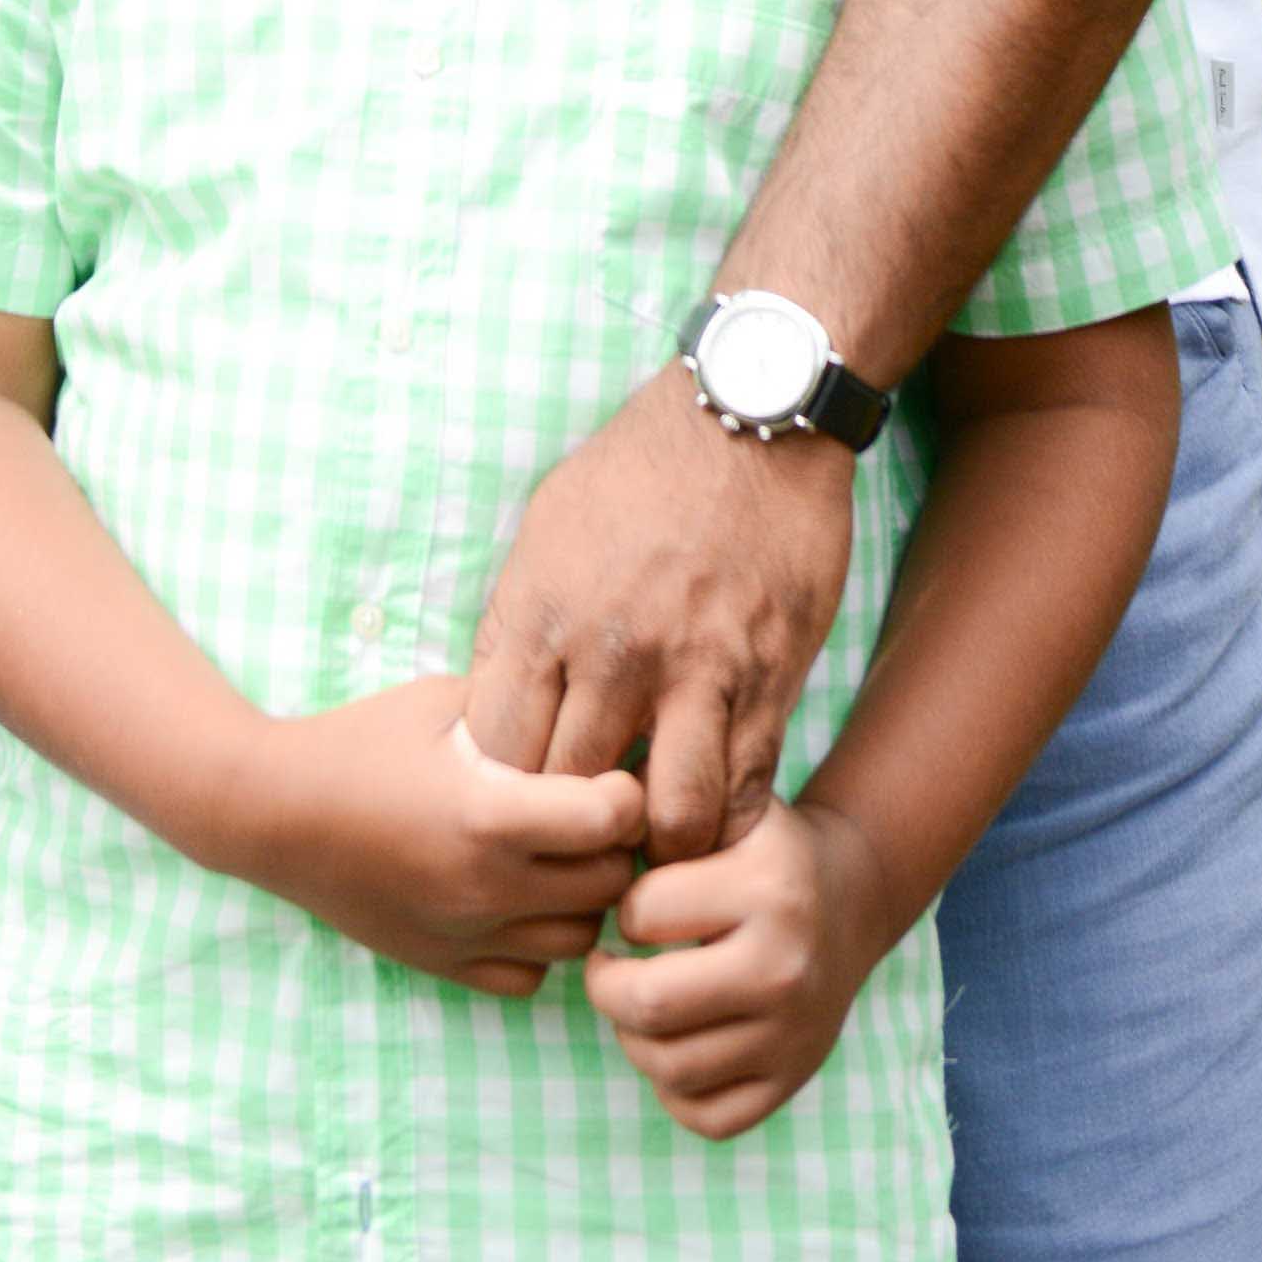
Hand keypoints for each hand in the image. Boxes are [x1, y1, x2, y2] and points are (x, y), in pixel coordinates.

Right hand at [236, 678, 644, 994]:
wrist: (274, 811)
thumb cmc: (358, 742)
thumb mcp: (442, 701)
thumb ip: (519, 707)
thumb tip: (590, 707)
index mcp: (490, 815)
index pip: (613, 819)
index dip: (625, 791)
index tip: (607, 774)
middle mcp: (488, 888)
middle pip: (610, 884)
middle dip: (614, 846)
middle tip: (592, 815)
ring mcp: (467, 935)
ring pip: (579, 940)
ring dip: (582, 899)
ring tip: (558, 859)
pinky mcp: (444, 965)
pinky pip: (530, 978)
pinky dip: (538, 945)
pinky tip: (516, 900)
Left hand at [466, 366, 855, 858]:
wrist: (752, 417)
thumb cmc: (639, 465)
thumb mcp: (548, 523)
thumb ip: (519, 618)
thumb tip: (495, 703)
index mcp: (543, 610)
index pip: (497, 751)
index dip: (503, 790)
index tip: (517, 798)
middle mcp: (612, 651)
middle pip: (568, 795)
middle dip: (568, 826)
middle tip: (578, 838)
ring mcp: (695, 671)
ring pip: (663, 819)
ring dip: (654, 844)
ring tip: (647, 841)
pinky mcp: (767, 681)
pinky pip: (741, 792)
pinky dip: (722, 824)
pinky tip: (709, 820)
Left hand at [585, 795, 891, 1141]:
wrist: (849, 900)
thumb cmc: (759, 847)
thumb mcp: (724, 806)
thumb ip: (660, 801)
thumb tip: (585, 821)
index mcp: (767, 890)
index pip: (641, 915)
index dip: (620, 906)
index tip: (634, 902)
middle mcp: (786, 968)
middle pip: (648, 1004)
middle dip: (605, 985)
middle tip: (607, 965)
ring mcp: (794, 1036)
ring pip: (667, 1067)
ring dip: (632, 1036)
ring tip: (640, 1000)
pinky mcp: (791, 1082)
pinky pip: (704, 1116)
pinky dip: (672, 1089)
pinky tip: (675, 1042)